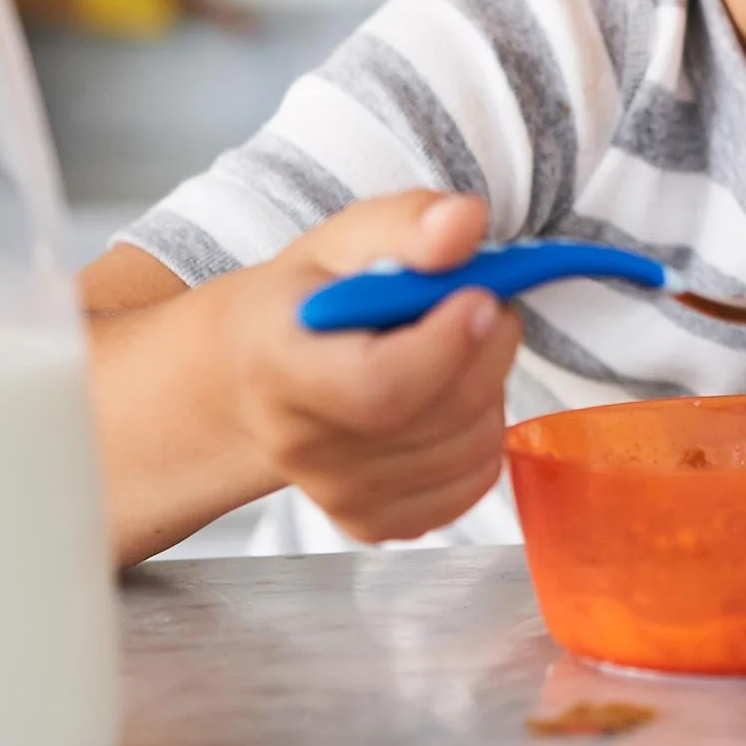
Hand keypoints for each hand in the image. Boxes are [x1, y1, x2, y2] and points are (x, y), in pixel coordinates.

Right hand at [218, 192, 520, 542]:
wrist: (253, 378)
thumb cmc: (301, 305)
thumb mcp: (341, 242)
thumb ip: (405, 224)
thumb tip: (465, 222)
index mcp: (280, 367)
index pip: (380, 388)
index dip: (448, 344)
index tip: (478, 296)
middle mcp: (302, 446)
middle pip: (439, 417)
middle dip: (490, 350)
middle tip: (486, 303)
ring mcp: (338, 495)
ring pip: (468, 451)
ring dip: (492, 390)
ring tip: (460, 349)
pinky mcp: (372, 522)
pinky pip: (469, 487)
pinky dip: (483, 439)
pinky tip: (452, 400)